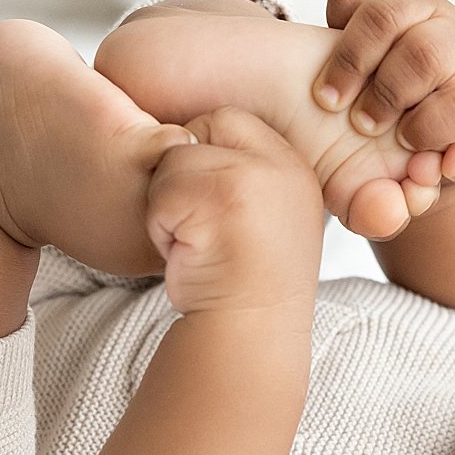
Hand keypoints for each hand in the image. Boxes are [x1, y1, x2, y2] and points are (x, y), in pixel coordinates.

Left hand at [145, 106, 325, 315]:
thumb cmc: (247, 284)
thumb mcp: (267, 217)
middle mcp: (280, 166)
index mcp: (294, 168)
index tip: (207, 204)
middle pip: (198, 131)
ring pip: (175, 160)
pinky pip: (161, 192)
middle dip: (183, 176)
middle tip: (201, 226)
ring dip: (168, 205)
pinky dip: (160, 226)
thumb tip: (185, 136)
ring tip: (196, 243)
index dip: (203, 154)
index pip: (228, 120)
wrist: (249, 334)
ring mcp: (252, 180)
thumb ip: (245, 173)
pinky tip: (187, 253)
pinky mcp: (220, 199)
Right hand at [312, 0, 454, 197]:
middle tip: (363, 125)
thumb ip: (399, 206)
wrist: (351, 119)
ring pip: (390, 16)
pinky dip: (335, 21)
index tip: (410, 154)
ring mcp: (425, 10)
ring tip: (335, 100)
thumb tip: (425, 185)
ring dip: (353, 62)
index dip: (436, 130)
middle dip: (387, 95)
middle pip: (429, 54)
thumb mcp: (390, 192)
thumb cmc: (382, 159)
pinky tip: (334, 52)